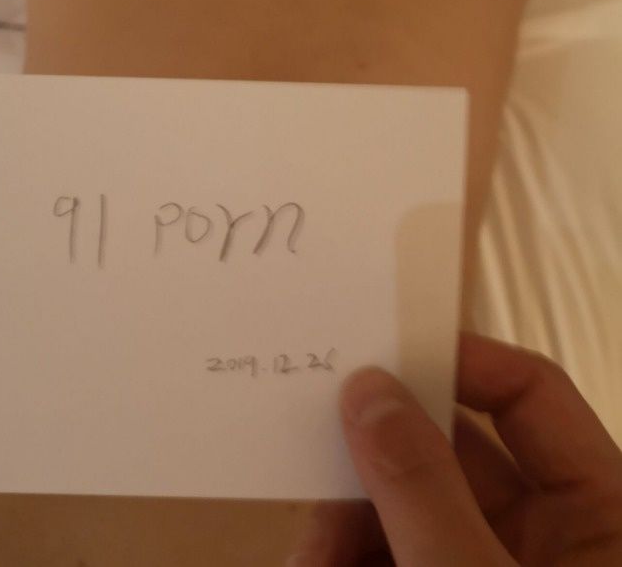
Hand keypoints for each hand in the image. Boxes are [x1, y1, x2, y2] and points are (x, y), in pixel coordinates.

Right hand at [287, 333, 621, 565]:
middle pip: (450, 454)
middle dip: (374, 461)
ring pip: (409, 510)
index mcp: (597, 511)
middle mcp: (550, 534)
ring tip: (307, 553)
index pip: (531, 393)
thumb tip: (367, 388)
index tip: (378, 355)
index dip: (458, 361)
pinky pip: (394, 554)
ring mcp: (493, 566)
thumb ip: (422, 487)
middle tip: (313, 450)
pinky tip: (315, 563)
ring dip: (346, 523)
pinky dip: (349, 555)